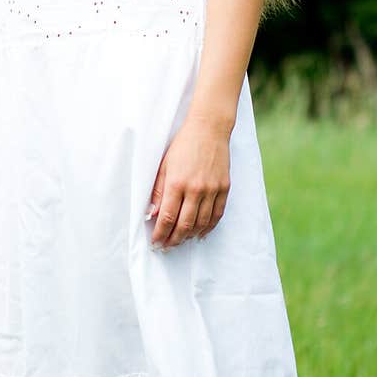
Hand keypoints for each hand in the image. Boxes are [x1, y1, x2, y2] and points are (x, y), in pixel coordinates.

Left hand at [145, 117, 231, 249]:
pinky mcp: (224, 188)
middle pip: (184, 225)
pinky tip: (200, 233)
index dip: (160, 233)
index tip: (155, 242)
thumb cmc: (182, 145)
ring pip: (201, 223)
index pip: (167, 217)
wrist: (209, 129)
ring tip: (180, 241)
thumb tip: (152, 214)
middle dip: (173, 240)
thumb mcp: (164, 165)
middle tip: (166, 247)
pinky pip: (217, 215)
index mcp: (177, 183)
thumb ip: (158, 191)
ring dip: (190, 236)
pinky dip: (208, 227)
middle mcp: (195, 189)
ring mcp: (212, 190)